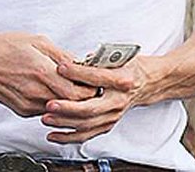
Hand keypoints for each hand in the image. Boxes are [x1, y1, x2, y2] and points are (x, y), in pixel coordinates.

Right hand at [0, 33, 97, 116]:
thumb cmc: (5, 47)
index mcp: (43, 73)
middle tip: (88, 87)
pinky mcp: (22, 110)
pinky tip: (50, 89)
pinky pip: (44, 110)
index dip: (90, 90)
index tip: (95, 83)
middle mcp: (36, 93)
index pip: (78, 93)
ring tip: (68, 85)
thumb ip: (62, 56)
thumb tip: (81, 63)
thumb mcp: (38, 42)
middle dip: (82, 97)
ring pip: (58, 109)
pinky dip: (52, 102)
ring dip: (67, 100)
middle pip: (71, 105)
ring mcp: (28, 104)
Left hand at [41, 56, 157, 142]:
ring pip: (86, 124)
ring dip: (64, 123)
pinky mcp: (108, 124)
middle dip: (67, 107)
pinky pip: (87, 134)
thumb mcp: (116, 58)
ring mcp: (114, 115)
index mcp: (122, 79)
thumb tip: (71, 63)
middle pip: (90, 107)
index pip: (97, 77)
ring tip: (46, 118)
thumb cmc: (130, 68)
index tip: (60, 68)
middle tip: (49, 104)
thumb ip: (95, 61)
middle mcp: (119, 100)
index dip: (78, 73)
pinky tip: (53, 134)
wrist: (147, 83)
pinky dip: (68, 136)